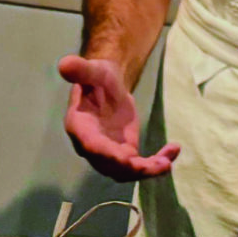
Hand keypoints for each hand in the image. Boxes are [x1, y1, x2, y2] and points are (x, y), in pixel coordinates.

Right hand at [59, 54, 178, 179]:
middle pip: (110, 166)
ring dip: (148, 170)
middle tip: (159, 164)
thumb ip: (81, 70)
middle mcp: (91, 146)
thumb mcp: (92, 70)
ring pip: (126, 172)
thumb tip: (64, 64)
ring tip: (168, 162)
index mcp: (79, 127)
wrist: (107, 84)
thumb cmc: (97, 77)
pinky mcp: (124, 153)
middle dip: (133, 169)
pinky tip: (173, 150)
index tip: (128, 158)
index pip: (91, 146)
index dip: (108, 154)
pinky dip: (156, 163)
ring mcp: (108, 153)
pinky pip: (139, 165)